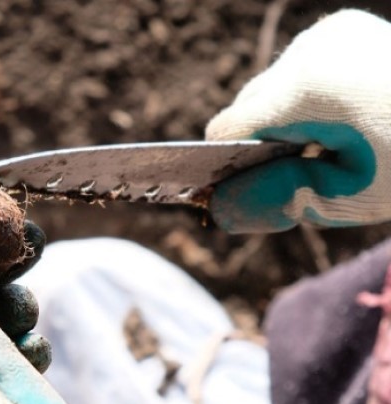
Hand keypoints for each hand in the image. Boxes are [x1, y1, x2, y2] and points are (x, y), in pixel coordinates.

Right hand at [205, 9, 390, 233]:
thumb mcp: (351, 198)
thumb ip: (279, 200)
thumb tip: (220, 207)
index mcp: (309, 89)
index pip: (229, 130)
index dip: (232, 166)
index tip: (254, 190)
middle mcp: (309, 48)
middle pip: (247, 109)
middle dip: (263, 145)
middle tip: (308, 170)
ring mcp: (326, 32)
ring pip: (268, 89)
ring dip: (282, 120)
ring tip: (331, 141)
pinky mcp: (340, 27)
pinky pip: (294, 71)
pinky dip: (303, 98)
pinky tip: (338, 114)